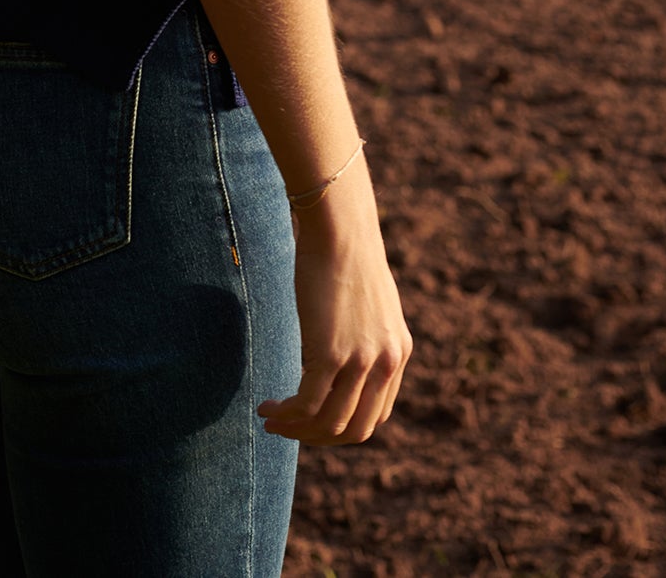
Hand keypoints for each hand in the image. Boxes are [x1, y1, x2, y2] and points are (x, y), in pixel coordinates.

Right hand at [259, 162, 411, 444]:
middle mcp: (386, 362)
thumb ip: (365, 335)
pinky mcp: (331, 353)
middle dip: (319, 438)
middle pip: (355, 430)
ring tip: (270, 419)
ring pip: (329, 423)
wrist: (340, 228)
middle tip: (288, 429)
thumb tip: (340, 351)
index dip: (342, 427)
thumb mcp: (369, 304)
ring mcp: (360, 361)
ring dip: (296, 429)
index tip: (313, 420)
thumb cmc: (345, 254)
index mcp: (398, 352)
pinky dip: (286, 414)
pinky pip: (307, 404)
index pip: (376, 415)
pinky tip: (267, 406)